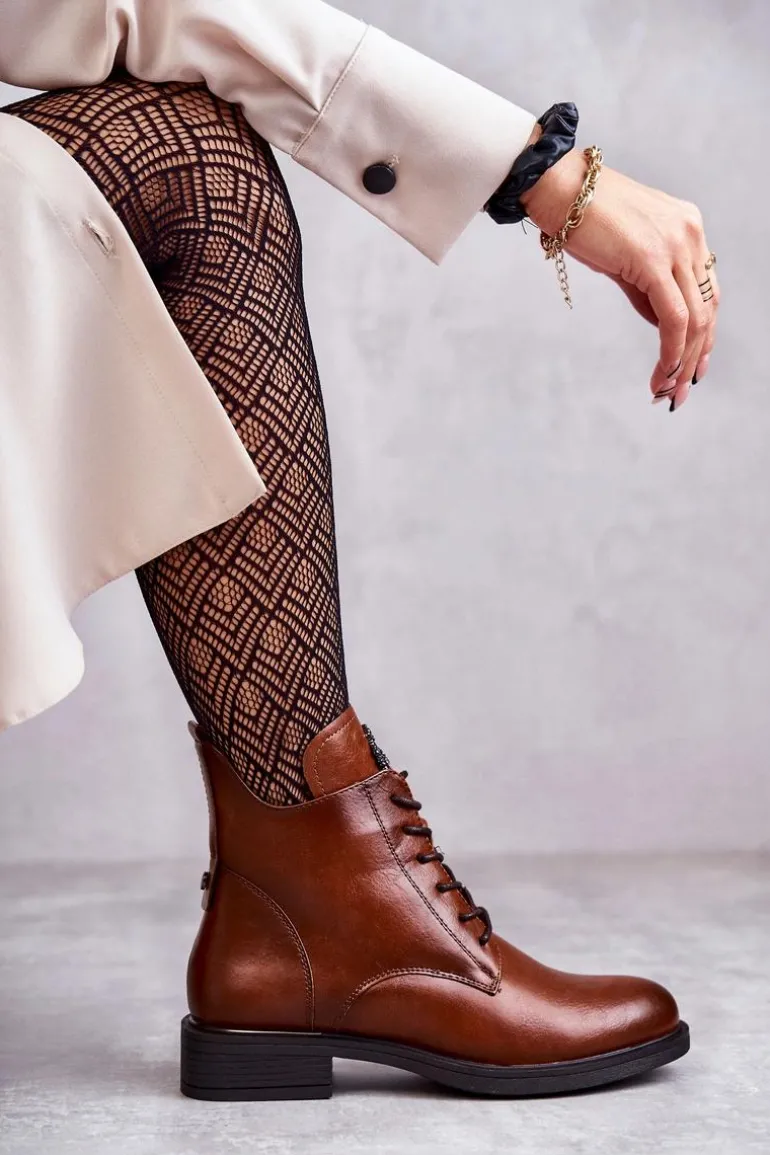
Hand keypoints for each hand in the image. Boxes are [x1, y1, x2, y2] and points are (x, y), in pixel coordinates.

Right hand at [520, 136, 718, 411]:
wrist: (556, 187)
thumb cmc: (580, 217)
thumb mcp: (622, 256)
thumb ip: (646, 287)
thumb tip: (661, 322)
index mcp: (687, 228)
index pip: (707, 291)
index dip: (703, 335)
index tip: (691, 368)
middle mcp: (690, 233)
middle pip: (707, 308)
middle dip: (695, 357)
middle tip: (678, 392)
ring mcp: (676, 243)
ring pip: (695, 318)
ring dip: (682, 362)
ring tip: (666, 391)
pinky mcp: (654, 258)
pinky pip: (674, 317)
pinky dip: (671, 351)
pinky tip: (661, 372)